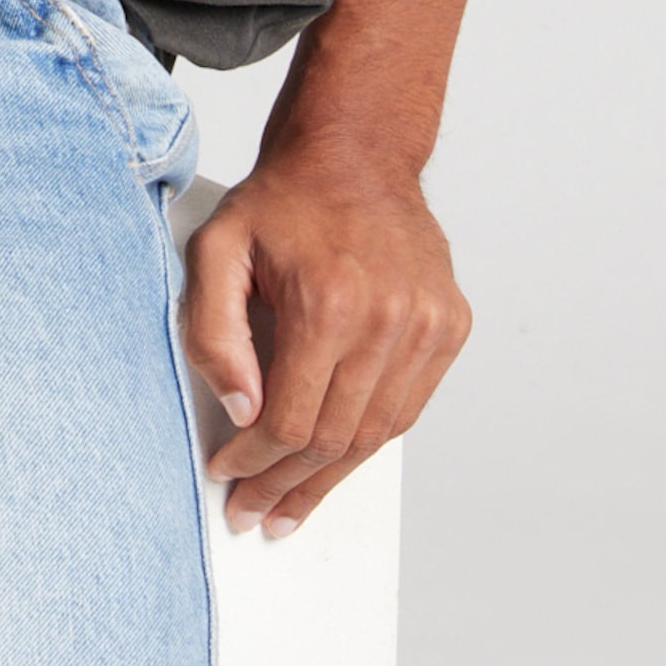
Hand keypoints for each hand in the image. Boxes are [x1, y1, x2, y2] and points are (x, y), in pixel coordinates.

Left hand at [181, 142, 471, 536]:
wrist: (356, 155)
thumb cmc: (282, 202)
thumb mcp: (217, 248)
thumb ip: (214, 331)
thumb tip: (241, 409)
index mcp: (329, 302)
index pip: (289, 418)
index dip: (252, 460)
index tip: (226, 475)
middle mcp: (388, 319)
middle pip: (333, 438)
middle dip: (285, 484)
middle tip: (255, 511)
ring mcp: (427, 325)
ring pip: (376, 434)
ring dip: (329, 478)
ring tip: (292, 505)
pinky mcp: (450, 326)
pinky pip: (408, 408)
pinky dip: (370, 439)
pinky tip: (336, 458)